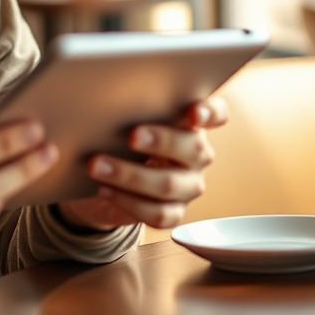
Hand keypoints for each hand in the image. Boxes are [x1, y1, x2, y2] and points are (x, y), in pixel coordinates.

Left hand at [56, 96, 228, 231]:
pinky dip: (128, 202)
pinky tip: (105, 189)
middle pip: (193, 148)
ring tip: (97, 165)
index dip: (210, 112)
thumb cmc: (118, 139)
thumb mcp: (127, 120)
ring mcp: (188, 186)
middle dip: (161, 141)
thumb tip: (112, 100)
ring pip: (169, 184)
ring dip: (129, 175)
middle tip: (131, 136)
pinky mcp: (174, 213)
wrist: (101, 181)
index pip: (216, 114)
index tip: (194, 111)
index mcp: (192, 125)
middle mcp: (197, 155)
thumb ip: (133, 110)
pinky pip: (158, 214)